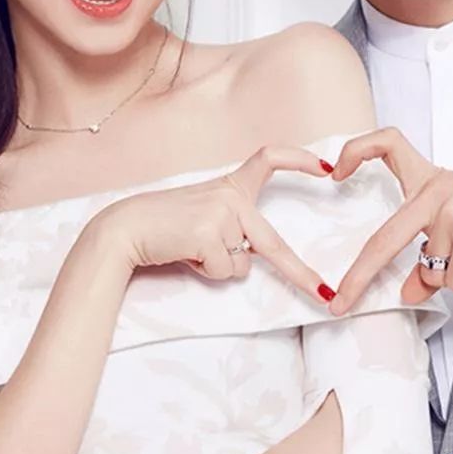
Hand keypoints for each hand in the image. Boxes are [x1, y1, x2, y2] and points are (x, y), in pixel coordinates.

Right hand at [93, 145, 336, 301]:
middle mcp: (230, 196)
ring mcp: (221, 214)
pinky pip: (224, 272)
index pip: (269, 159)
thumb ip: (231, 227)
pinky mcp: (210, 234)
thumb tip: (247, 261)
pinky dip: (206, 273)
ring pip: (240, 265)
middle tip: (323, 295)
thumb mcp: (202, 216)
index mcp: (230, 186)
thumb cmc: (163, 226)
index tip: (328, 168)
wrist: (125, 228)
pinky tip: (185, 254)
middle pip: (272, 243)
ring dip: (216, 267)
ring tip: (188, 249)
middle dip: (300, 275)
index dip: (300, 160)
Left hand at [327, 128, 452, 313]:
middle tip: (339, 302)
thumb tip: (408, 294)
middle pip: (384, 238)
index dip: (356, 151)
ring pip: (430, 271)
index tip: (334, 171)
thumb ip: (430, 258)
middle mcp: (435, 192)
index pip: (388, 145)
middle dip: (359, 277)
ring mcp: (451, 212)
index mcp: (431, 181)